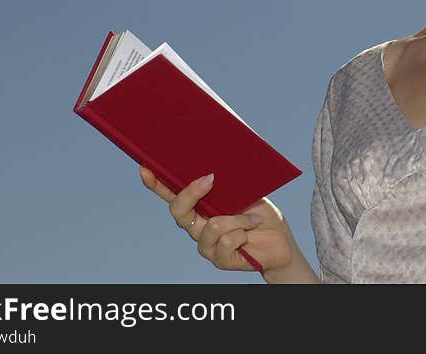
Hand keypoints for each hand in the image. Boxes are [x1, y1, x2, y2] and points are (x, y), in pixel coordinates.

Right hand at [139, 166, 294, 273]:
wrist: (280, 240)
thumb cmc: (260, 212)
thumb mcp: (245, 191)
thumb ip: (228, 182)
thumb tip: (214, 164)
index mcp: (199, 207)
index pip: (171, 195)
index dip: (156, 184)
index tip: (145, 168)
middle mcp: (197, 226)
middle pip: (178, 211)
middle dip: (191, 193)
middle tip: (210, 179)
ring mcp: (206, 245)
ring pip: (210, 226)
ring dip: (235, 219)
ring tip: (253, 218)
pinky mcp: (220, 260)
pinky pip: (226, 242)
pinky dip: (243, 231)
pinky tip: (252, 229)